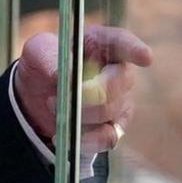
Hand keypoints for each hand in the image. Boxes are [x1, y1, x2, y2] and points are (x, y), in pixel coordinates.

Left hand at [16, 25, 153, 155]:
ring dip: (78, 113)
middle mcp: (118, 71)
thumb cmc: (44, 63)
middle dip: (91, 91)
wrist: (37, 95)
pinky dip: (87, 139)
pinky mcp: (113, 127)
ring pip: (109, 110)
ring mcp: (120, 101)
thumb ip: (47, 57)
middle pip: (120, 81)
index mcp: (103, 44)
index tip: (145, 57)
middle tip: (59, 95)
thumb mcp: (37, 51)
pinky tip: (65, 134)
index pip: (124, 43)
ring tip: (53, 106)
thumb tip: (60, 75)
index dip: (135, 50)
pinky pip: (109, 138)